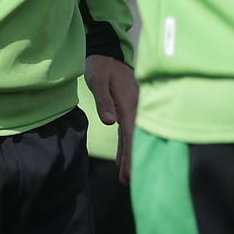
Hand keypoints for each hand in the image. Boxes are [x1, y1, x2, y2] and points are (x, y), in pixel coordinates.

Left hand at [86, 54, 137, 184]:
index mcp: (129, 102)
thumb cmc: (102, 65)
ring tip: (127, 176)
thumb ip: (103, 100)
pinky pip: (129, 130)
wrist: (109, 51)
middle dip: (133, 161)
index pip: (131, 134)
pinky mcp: (128, 107)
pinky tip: (123, 158)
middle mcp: (135, 107)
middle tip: (128, 182)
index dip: (130, 154)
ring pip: (133, 136)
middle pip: (136, 139)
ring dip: (130, 155)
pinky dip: (127, 145)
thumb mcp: (98, 79)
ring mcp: (133, 108)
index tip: (129, 172)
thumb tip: (110, 122)